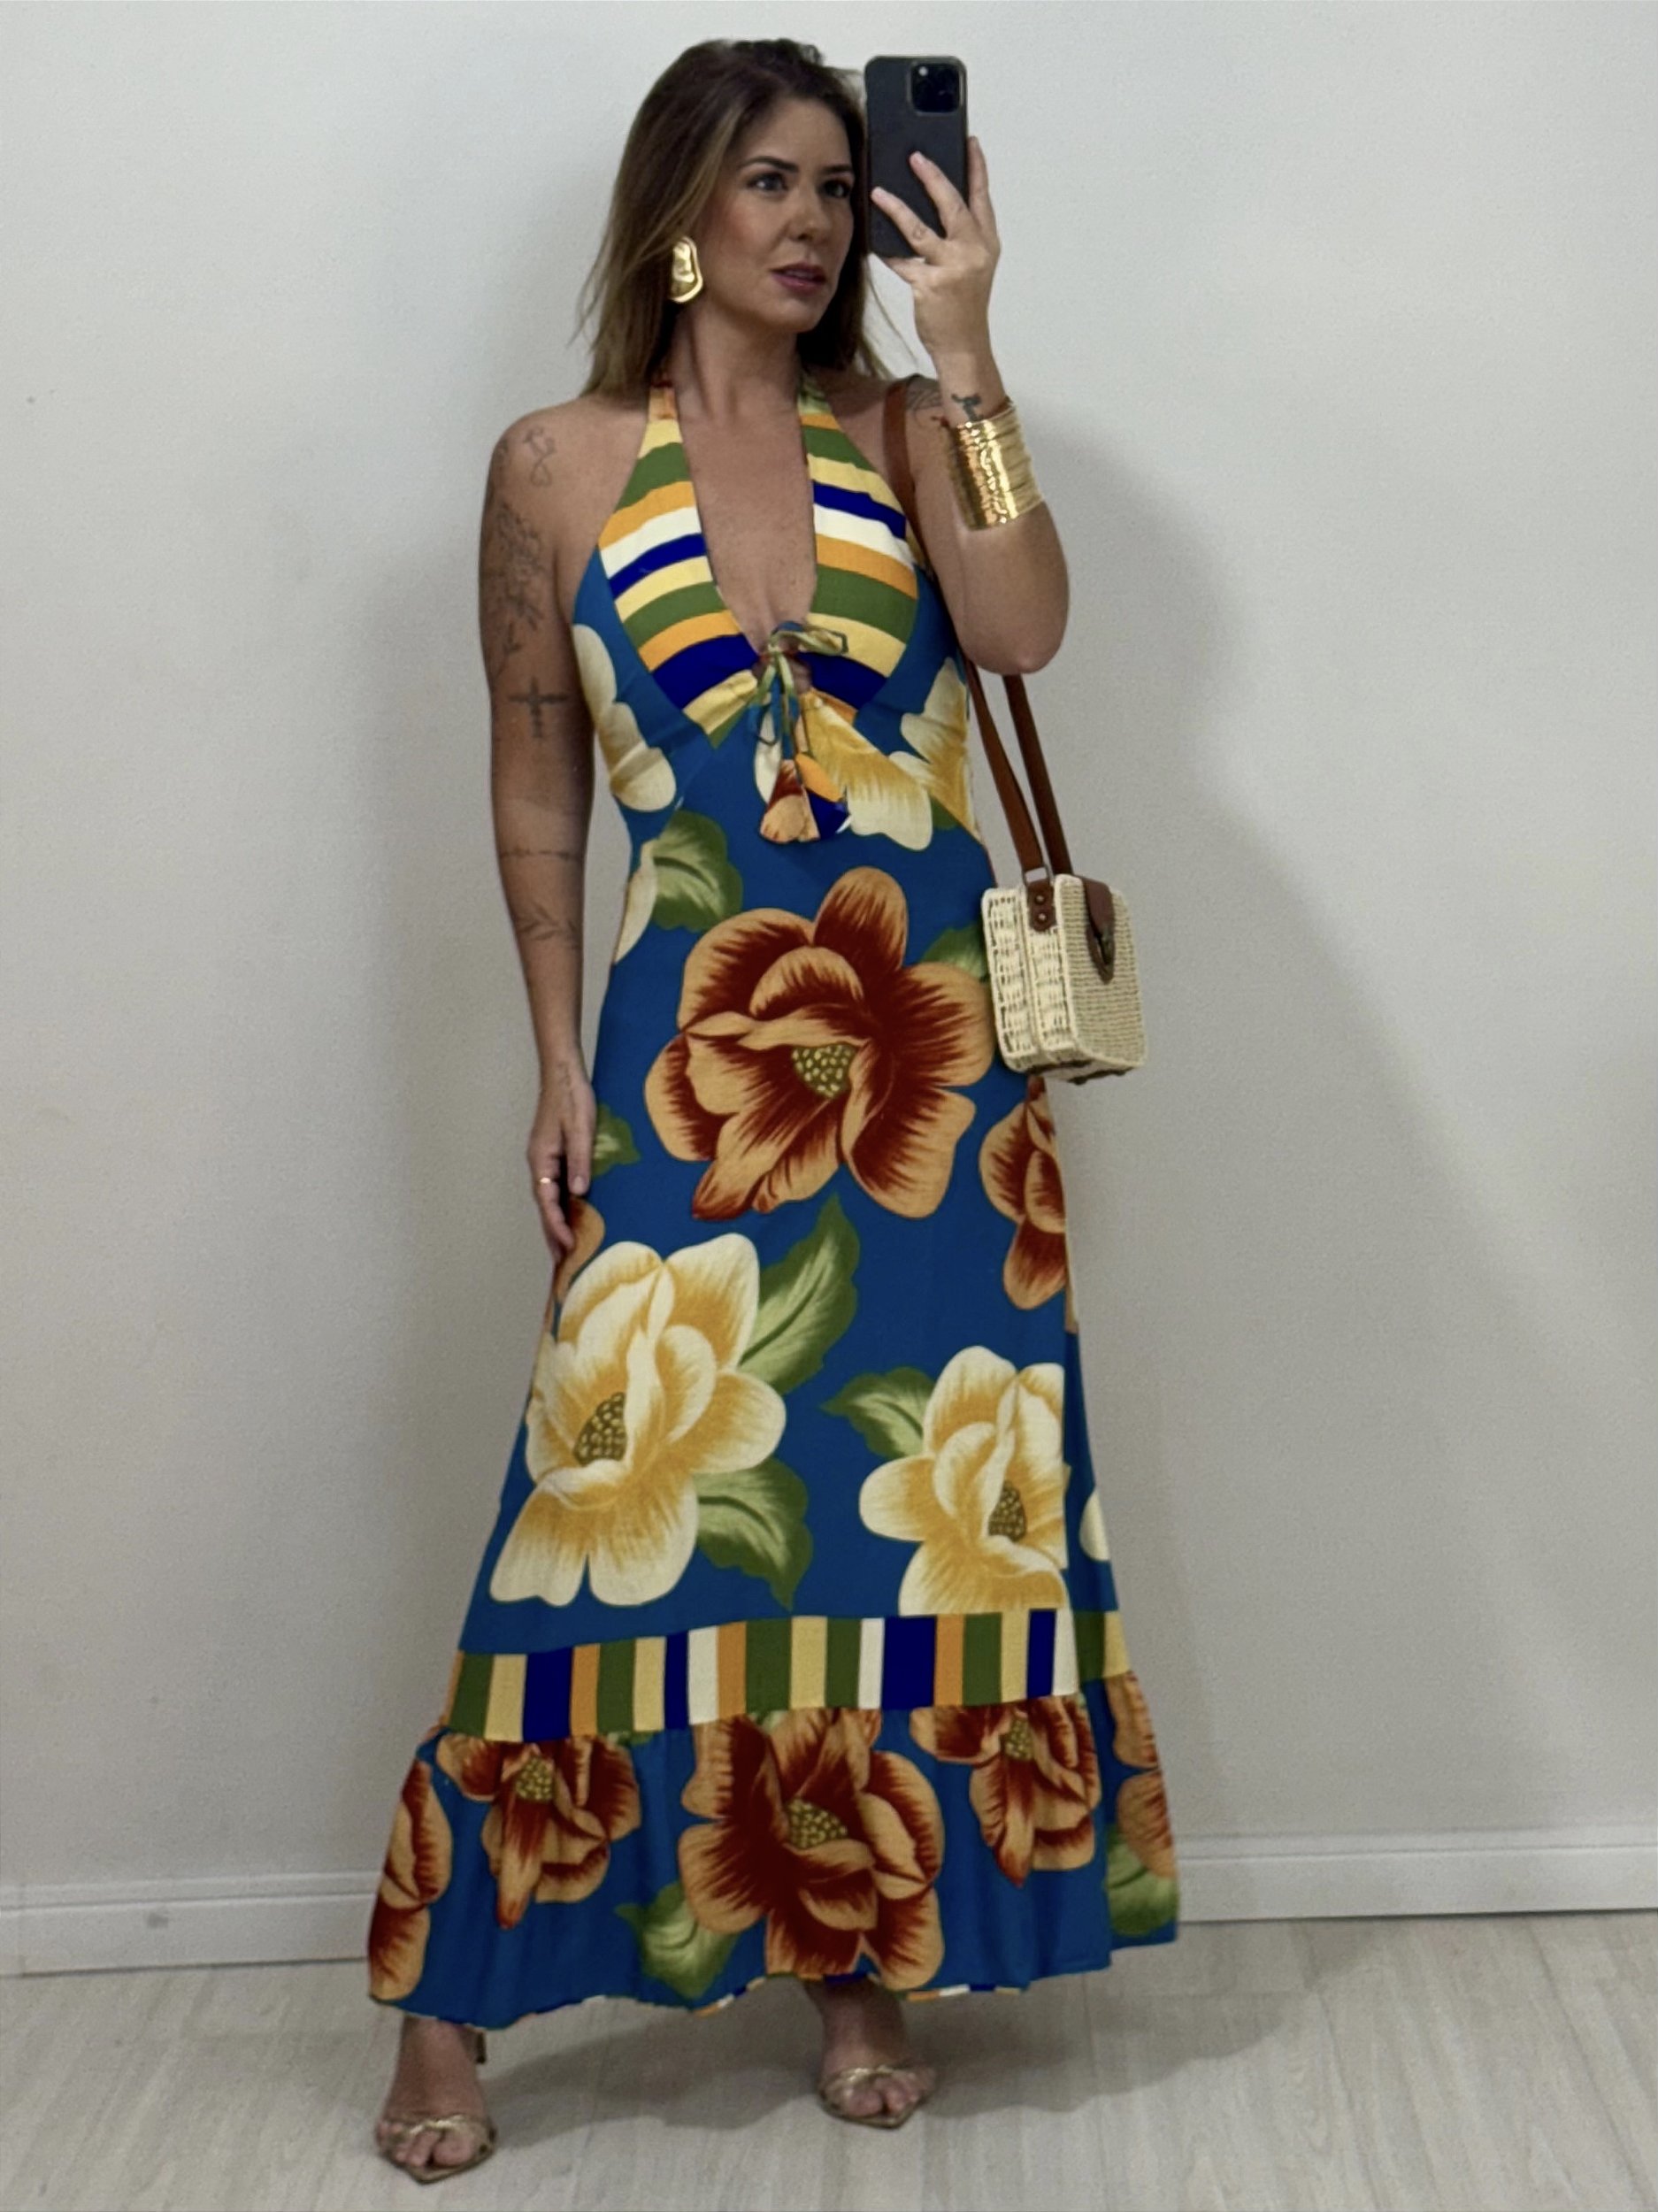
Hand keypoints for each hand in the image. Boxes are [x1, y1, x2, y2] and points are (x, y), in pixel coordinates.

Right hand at [527, 1060, 593, 1256]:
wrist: (563, 1073)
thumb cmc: (571, 1097)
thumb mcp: (580, 1129)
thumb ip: (580, 1160)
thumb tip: (580, 1193)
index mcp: (541, 1160)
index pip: (547, 1202)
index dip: (556, 1226)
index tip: (568, 1247)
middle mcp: (540, 1164)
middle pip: (544, 1206)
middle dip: (553, 1235)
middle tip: (563, 1265)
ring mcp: (546, 1160)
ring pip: (550, 1199)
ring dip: (557, 1223)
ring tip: (568, 1250)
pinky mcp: (556, 1154)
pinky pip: (558, 1187)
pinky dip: (564, 1206)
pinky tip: (575, 1215)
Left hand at [869, 134, 999, 363]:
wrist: (964, 346)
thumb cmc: (965, 307)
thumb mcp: (972, 268)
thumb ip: (959, 238)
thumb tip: (928, 206)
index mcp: (987, 243)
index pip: (981, 197)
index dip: (977, 168)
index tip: (969, 142)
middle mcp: (973, 252)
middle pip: (951, 204)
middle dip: (933, 177)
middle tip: (915, 156)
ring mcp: (952, 269)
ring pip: (919, 229)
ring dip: (896, 208)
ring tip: (878, 192)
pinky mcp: (930, 285)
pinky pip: (902, 261)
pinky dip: (886, 250)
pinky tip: (873, 239)